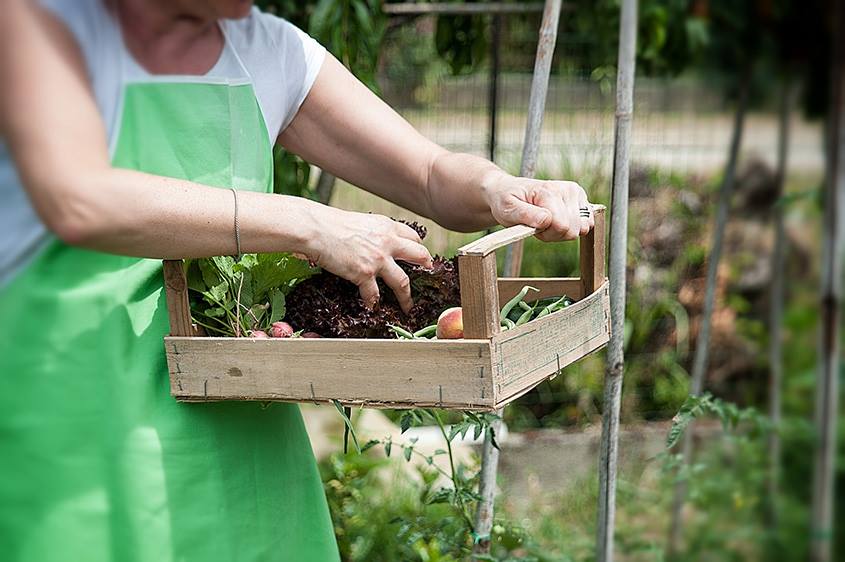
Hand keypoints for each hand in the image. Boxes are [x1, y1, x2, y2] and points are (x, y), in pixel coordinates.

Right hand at [303, 207, 432, 312]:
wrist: (315, 229)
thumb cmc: (329, 223)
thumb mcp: (360, 222)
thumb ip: (373, 233)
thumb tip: (373, 243)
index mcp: (386, 226)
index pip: (413, 236)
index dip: (418, 246)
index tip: (420, 254)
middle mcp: (387, 242)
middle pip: (419, 255)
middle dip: (426, 265)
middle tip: (428, 273)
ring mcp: (378, 259)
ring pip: (403, 282)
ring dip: (406, 297)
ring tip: (408, 306)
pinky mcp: (364, 274)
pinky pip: (374, 294)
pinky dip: (373, 303)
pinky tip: (372, 308)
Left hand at [483, 174, 593, 240]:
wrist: (507, 190)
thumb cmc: (506, 200)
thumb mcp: (507, 209)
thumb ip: (526, 215)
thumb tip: (546, 220)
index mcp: (549, 191)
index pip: (562, 226)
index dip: (545, 233)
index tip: (532, 226)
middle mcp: (568, 189)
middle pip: (573, 230)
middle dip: (553, 234)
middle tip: (537, 224)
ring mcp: (576, 194)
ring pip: (580, 229)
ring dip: (560, 232)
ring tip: (545, 222)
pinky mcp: (581, 200)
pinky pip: (586, 226)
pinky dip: (569, 228)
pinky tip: (555, 220)